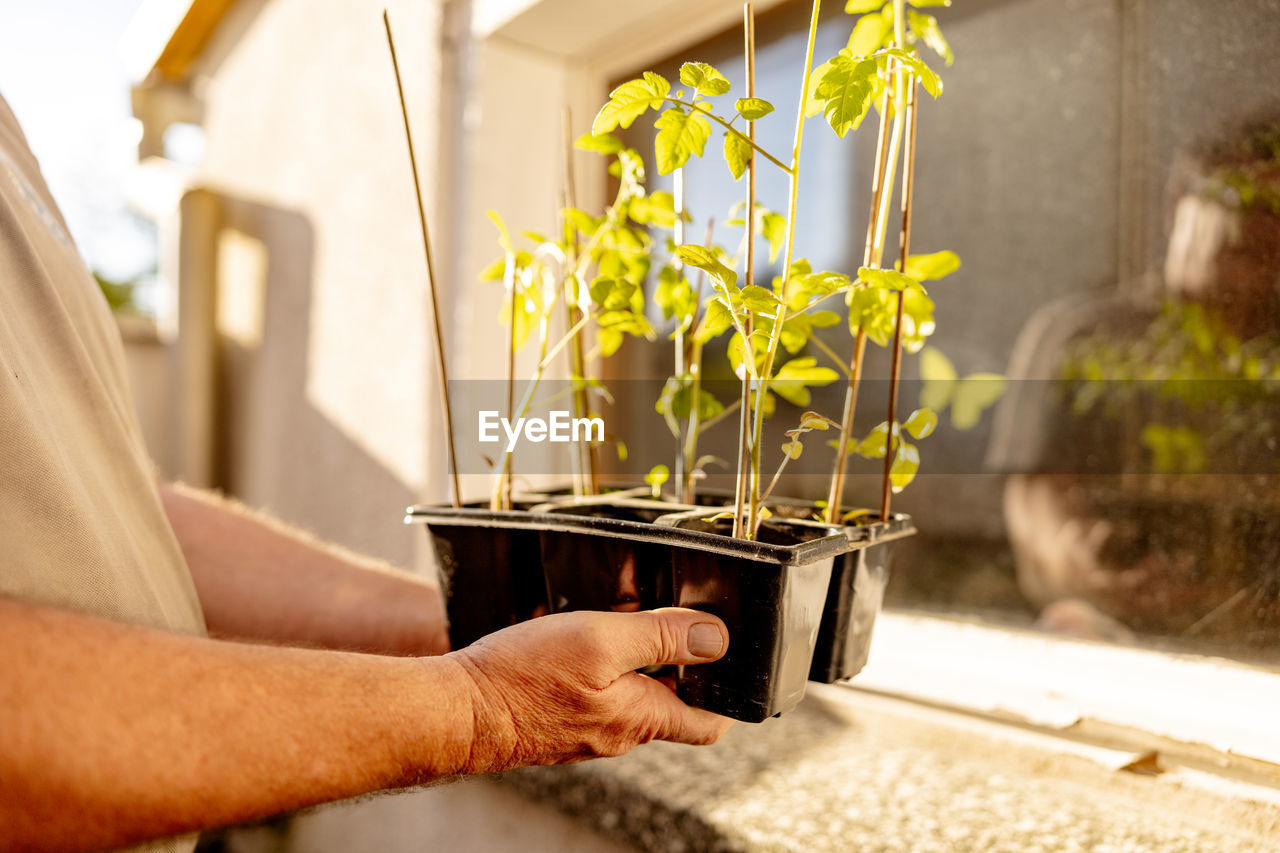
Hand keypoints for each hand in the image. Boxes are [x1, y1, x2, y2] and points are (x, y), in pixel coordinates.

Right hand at [448, 608, 731, 771]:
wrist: (456, 712)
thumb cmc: (523, 678)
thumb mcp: (601, 639)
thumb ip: (661, 635)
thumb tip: (717, 638)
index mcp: (640, 717)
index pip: (708, 722)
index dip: (726, 693)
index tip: (728, 659)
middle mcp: (618, 734)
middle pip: (670, 704)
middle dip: (677, 666)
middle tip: (668, 620)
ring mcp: (586, 733)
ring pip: (631, 697)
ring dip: (635, 664)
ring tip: (619, 621)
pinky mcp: (557, 724)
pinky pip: (595, 698)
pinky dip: (601, 671)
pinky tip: (579, 642)